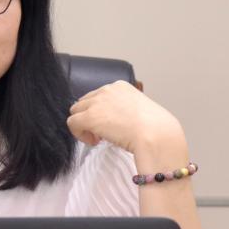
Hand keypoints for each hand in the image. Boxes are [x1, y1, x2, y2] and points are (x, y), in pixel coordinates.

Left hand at [67, 80, 184, 153]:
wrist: (156, 135)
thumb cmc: (155, 128)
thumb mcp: (140, 111)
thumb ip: (125, 110)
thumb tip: (117, 122)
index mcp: (120, 86)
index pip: (99, 96)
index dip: (101, 112)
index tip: (110, 125)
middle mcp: (107, 90)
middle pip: (85, 102)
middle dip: (90, 117)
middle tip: (103, 133)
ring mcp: (97, 102)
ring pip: (76, 111)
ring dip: (84, 125)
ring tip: (98, 138)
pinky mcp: (89, 117)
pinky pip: (72, 123)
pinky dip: (79, 134)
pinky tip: (94, 142)